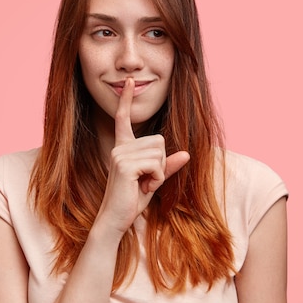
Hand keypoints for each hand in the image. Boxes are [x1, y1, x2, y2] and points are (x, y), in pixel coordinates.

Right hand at [96, 78, 189, 235]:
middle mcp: (120, 148)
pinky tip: (142, 187)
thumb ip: (168, 166)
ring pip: (160, 152)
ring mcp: (120, 155)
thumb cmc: (133, 200)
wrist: (116, 219)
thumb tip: (187, 154)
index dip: (126, 101)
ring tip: (143, 184)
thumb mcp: (154, 180)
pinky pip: (157, 164)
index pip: (124, 119)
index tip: (129, 83)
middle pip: (159, 141)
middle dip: (161, 163)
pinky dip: (156, 178)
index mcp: (123, 148)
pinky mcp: (125, 165)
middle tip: (146, 179)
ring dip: (159, 172)